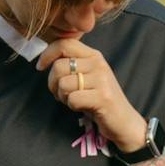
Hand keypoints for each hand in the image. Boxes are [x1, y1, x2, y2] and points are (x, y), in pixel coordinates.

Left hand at [37, 36, 147, 152]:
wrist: (124, 121)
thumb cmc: (100, 99)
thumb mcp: (88, 76)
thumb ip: (72, 64)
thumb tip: (46, 58)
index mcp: (94, 55)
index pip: (64, 44)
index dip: (47, 54)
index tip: (41, 67)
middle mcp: (98, 64)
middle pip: (59, 66)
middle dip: (52, 83)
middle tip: (60, 93)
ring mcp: (102, 80)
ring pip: (63, 84)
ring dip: (63, 97)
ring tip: (73, 101)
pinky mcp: (102, 97)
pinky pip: (72, 99)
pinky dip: (72, 106)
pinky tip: (81, 107)